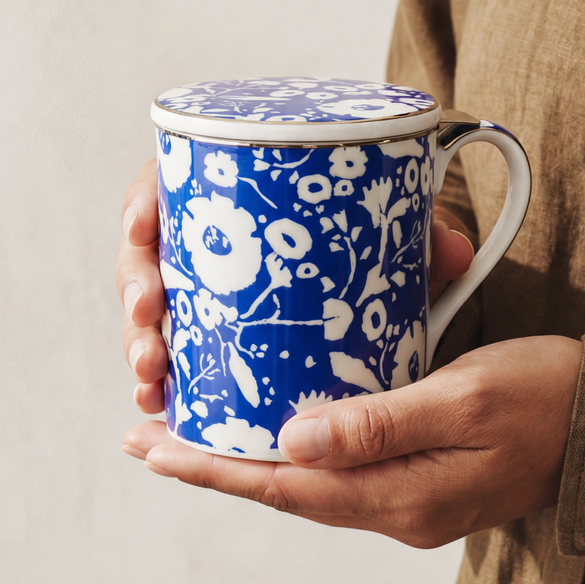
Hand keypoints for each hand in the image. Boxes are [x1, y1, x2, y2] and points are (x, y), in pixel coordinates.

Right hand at [115, 154, 473, 415]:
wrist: (377, 264)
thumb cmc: (373, 239)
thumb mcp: (394, 233)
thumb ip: (418, 238)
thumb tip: (449, 252)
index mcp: (230, 189)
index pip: (168, 179)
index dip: (142, 201)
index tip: (141, 225)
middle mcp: (205, 236)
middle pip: (146, 251)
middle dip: (134, 286)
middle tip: (149, 313)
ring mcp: (199, 286)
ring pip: (150, 309)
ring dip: (138, 341)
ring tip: (151, 375)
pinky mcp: (206, 332)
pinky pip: (170, 351)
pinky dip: (160, 378)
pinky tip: (158, 404)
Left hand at [122, 335, 582, 547]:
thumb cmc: (549, 396)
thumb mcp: (466, 396)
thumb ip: (379, 424)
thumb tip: (291, 443)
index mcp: (403, 496)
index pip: (286, 485)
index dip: (217, 465)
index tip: (156, 447)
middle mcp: (397, 510)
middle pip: (286, 492)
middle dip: (215, 465)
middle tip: (149, 439)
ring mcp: (410, 502)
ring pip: (308, 487)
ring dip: (248, 463)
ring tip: (192, 436)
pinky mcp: (421, 484)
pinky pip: (339, 476)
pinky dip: (293, 458)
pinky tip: (273, 436)